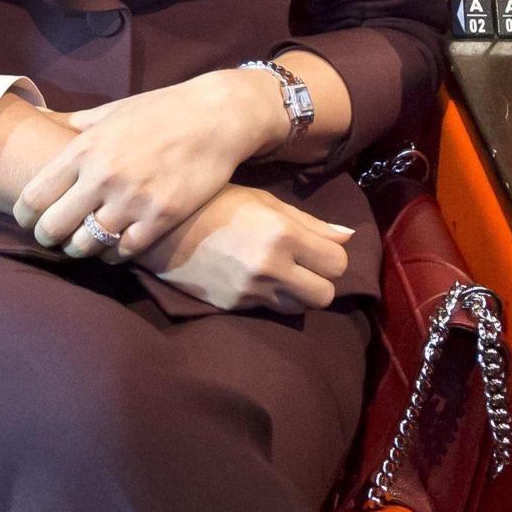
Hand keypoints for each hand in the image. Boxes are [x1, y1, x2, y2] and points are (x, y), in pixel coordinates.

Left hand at [12, 69, 280, 260]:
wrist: (216, 117)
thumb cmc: (160, 110)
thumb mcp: (110, 111)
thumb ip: (72, 123)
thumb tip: (38, 118)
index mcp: (84, 149)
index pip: (34, 196)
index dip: (25, 215)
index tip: (28, 219)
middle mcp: (103, 177)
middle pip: (54, 227)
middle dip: (47, 237)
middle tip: (52, 237)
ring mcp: (132, 200)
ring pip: (87, 245)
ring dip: (79, 248)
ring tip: (81, 245)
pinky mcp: (161, 218)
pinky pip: (124, 251)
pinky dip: (114, 254)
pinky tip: (114, 248)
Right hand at [135, 184, 352, 313]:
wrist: (163, 228)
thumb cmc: (217, 204)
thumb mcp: (266, 202)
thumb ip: (310, 223)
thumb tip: (348, 237)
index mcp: (283, 235)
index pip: (338, 263)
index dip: (332, 256)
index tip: (319, 249)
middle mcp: (271, 267)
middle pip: (325, 295)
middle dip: (320, 281)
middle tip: (305, 266)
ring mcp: (251, 291)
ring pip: (299, 308)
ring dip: (297, 294)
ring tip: (280, 274)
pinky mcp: (234, 306)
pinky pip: (269, 309)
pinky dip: (270, 298)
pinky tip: (254, 278)